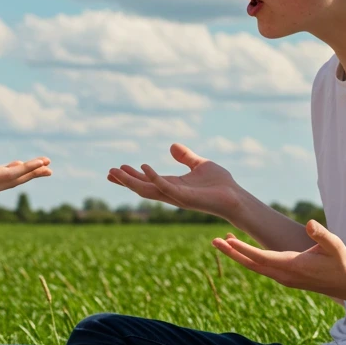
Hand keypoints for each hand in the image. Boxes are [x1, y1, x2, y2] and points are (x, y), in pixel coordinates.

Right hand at [0, 138, 50, 209]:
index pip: (10, 175)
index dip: (28, 168)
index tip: (44, 161)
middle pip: (14, 181)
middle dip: (33, 173)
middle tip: (50, 166)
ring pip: (8, 183)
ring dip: (25, 175)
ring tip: (41, 169)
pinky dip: (11, 176)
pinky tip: (15, 169)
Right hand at [108, 143, 241, 219]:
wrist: (236, 197)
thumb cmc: (220, 185)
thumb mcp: (200, 164)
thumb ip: (186, 157)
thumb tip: (172, 146)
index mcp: (173, 185)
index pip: (147, 181)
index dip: (131, 176)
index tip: (116, 169)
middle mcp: (171, 193)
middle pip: (142, 188)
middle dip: (125, 181)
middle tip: (109, 172)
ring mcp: (176, 196)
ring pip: (148, 190)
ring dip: (131, 181)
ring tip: (116, 172)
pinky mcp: (185, 198)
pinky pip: (166, 187)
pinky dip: (154, 178)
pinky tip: (144, 167)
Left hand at [212, 219, 345, 303]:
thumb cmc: (340, 261)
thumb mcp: (334, 245)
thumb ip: (321, 235)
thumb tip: (310, 224)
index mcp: (293, 266)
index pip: (262, 257)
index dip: (244, 249)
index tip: (228, 240)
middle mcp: (284, 275)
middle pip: (252, 264)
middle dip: (232, 253)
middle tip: (214, 241)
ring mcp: (283, 278)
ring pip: (254, 267)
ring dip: (238, 255)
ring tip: (222, 241)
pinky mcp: (284, 278)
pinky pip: (261, 268)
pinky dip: (248, 258)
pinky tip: (241, 249)